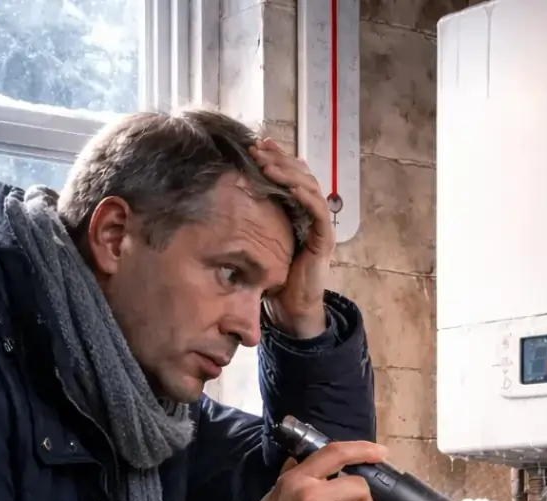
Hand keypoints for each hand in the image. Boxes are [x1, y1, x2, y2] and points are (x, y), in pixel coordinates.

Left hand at [250, 138, 334, 338]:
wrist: (291, 309)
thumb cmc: (274, 278)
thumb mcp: (259, 242)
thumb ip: (252, 220)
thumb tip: (222, 199)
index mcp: (299, 212)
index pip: (293, 176)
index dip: (277, 158)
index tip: (256, 145)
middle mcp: (312, 215)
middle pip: (302, 175)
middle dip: (280, 159)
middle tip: (259, 148)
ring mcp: (321, 226)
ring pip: (311, 187)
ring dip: (289, 172)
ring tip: (268, 163)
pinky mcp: (324, 240)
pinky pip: (318, 210)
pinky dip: (305, 195)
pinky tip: (288, 185)